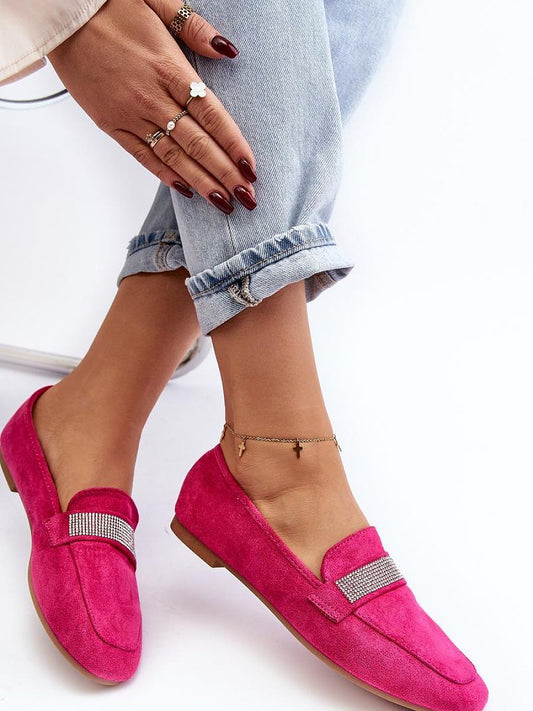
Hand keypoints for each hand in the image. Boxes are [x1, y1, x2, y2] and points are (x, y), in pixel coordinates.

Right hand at [47, 0, 256, 213]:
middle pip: (197, 144)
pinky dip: (165, 174)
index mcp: (169, 67)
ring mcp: (130, 114)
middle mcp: (151, 97)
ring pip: (173, 156)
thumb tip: (228, 50)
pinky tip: (186, 190)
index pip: (212, 115)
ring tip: (223, 203)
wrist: (60, 16)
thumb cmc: (110, 5)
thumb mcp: (157, 2)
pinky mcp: (110, 124)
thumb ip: (194, 28)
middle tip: (247, 198)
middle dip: (225, 174)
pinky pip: (142, 155)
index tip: (251, 169)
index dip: (234, 145)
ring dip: (201, 182)